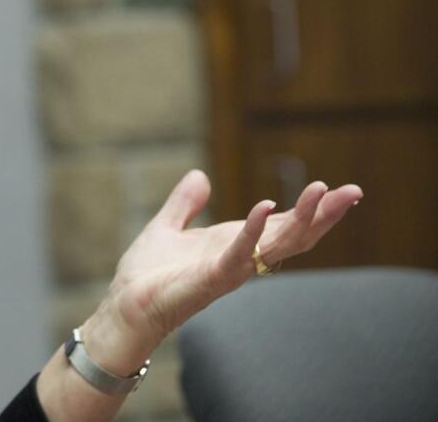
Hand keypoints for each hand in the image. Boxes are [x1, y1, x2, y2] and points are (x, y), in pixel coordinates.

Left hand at [85, 171, 362, 367]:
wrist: (125, 304)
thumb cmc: (148, 274)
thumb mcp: (167, 227)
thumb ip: (185, 204)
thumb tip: (199, 176)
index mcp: (235, 243)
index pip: (283, 225)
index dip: (311, 209)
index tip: (339, 190)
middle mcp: (241, 257)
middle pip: (294, 235)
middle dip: (324, 214)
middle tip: (355, 191)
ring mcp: (230, 269)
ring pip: (277, 244)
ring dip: (302, 219)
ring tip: (323, 192)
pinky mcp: (211, 278)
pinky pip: (238, 254)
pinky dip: (252, 231)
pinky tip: (263, 207)